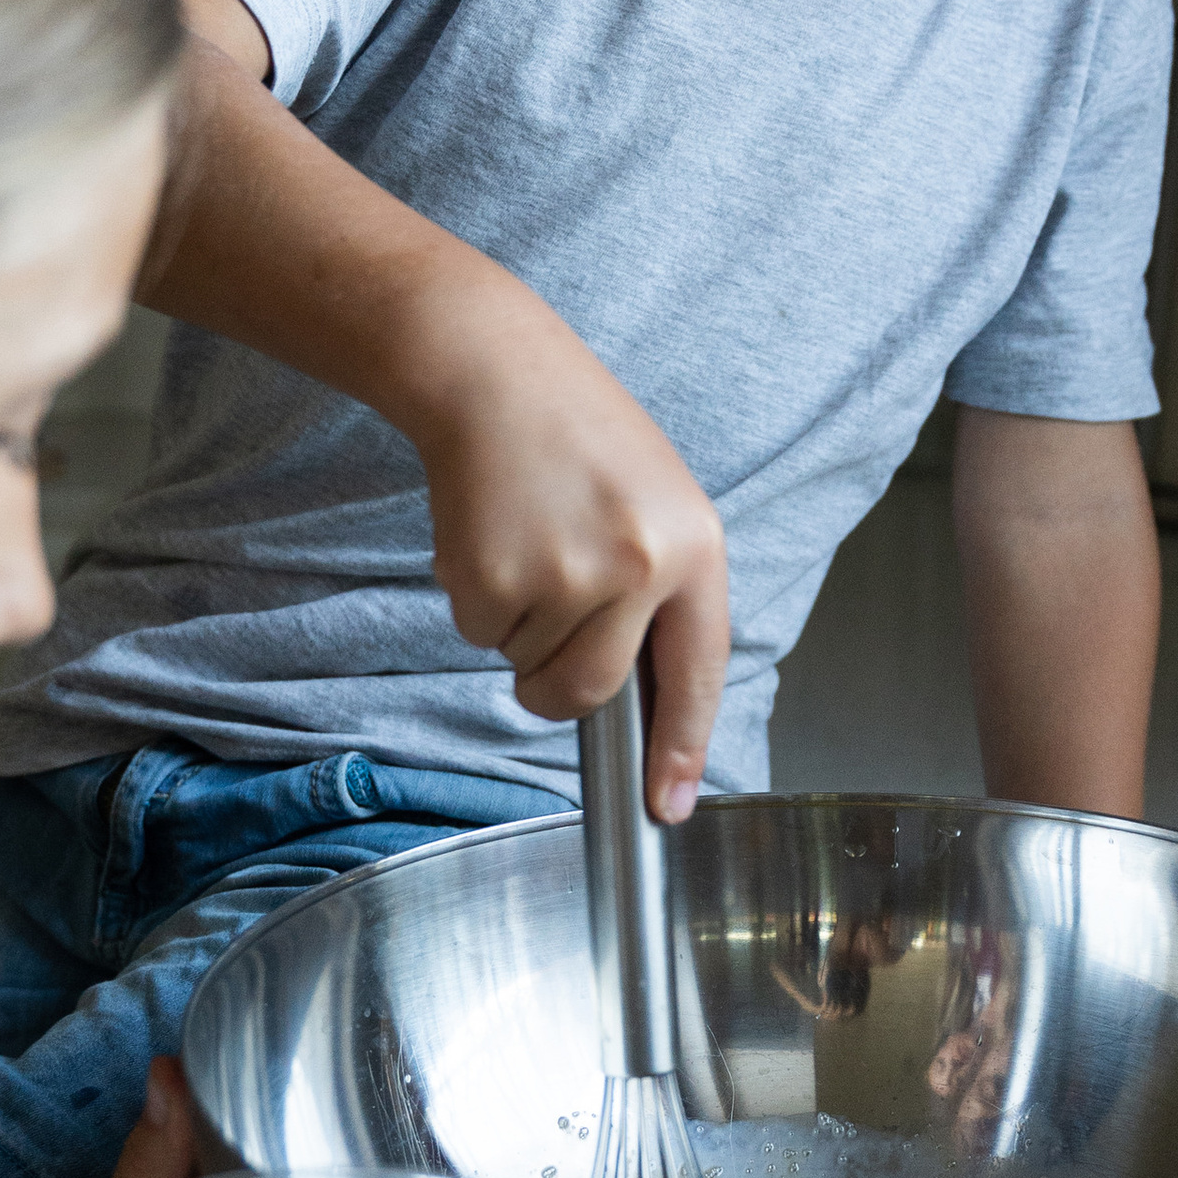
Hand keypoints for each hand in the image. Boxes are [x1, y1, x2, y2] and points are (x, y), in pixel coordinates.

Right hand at [404, 290, 727, 818]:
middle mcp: (639, 568)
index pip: (699, 672)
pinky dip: (478, 599)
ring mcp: (566, 575)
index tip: (669, 803)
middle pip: (591, 691)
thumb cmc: (579, 438)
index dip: (682, 747)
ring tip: (529, 539)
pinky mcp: (495, 577)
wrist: (495, 374)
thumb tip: (649, 700)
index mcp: (695, 548)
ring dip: (518, 623)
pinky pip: (481, 634)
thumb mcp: (658, 504)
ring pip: (528, 664)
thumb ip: (665, 594)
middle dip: (558, 683)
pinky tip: (493, 535)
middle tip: (549, 618)